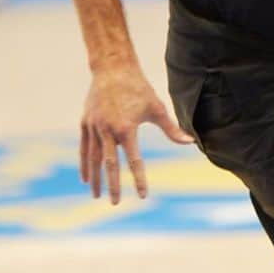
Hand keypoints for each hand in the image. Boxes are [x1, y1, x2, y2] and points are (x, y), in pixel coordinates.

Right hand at [80, 65, 193, 203]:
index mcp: (126, 128)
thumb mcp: (156, 108)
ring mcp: (94, 127)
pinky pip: (84, 148)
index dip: (139, 179)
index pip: (134, 161)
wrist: (112, 68)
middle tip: (114, 204)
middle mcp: (107, 130)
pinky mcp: (85, 122)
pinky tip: (86, 178)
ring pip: (93, 158)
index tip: (142, 195)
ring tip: (97, 196)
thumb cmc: (138, 88)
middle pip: (109, 164)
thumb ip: (171, 129)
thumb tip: (190, 143)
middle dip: (112, 185)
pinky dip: (84, 164)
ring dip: (96, 178)